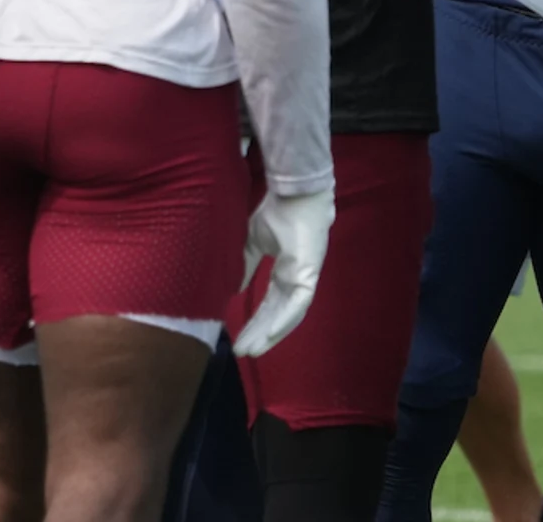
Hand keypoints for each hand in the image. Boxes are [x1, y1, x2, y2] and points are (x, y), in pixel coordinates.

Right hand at [235, 188, 334, 356]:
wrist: (293, 190)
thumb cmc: (277, 211)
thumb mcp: (253, 242)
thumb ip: (245, 266)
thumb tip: (231, 289)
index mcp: (285, 271)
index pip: (269, 304)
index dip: (254, 322)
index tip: (237, 340)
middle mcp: (296, 278)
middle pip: (277, 313)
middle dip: (259, 334)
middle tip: (241, 353)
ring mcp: (306, 276)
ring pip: (289, 313)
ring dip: (271, 332)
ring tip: (253, 350)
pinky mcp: (311, 271)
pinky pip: (300, 302)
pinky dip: (286, 319)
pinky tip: (272, 334)